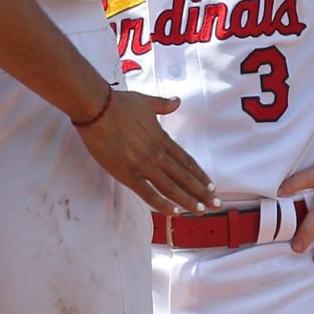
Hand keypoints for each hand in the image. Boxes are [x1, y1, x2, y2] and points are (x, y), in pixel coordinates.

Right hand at [78, 90, 217, 214]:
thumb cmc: (119, 103)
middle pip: (184, 176)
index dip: (200, 175)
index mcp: (161, 138)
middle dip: (201, 192)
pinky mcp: (127, 174)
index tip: (211, 186)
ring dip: (188, 200)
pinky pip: (148, 193)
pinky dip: (163, 204)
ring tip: (200, 211)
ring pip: (171, 187)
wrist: (97, 108)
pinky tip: (175, 212)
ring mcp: (144, 165)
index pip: (186, 161)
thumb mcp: (146, 102)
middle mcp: (157, 153)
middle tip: (216, 204)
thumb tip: (177, 101)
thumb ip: (163, 104)